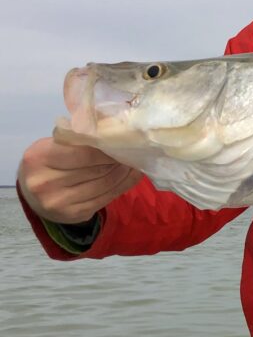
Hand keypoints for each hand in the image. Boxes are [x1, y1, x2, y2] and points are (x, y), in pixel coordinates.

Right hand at [17, 138, 141, 223]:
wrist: (34, 194)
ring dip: (124, 172)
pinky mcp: (73, 214)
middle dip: (119, 159)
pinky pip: (106, 198)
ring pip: (104, 184)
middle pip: (96, 169)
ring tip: (133, 161)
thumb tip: (115, 122)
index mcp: (39, 158)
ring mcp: (58, 202)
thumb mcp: (57, 143)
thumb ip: (82, 133)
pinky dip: (124, 185)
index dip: (108, 147)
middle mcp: (45, 182)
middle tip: (133, 150)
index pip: (84, 152)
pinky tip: (132, 175)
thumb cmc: (50, 161)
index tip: (124, 141)